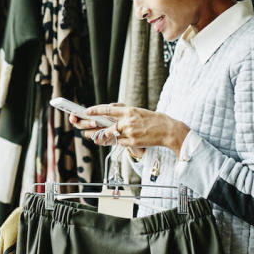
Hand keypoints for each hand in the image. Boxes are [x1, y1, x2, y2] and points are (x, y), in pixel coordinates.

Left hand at [70, 102, 190, 154]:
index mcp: (129, 111)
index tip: (86, 111)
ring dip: (104, 137)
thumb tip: (110, 112)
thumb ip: (124, 113)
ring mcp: (130, 133)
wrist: (168, 130)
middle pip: (105, 126)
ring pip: (111, 136)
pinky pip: (120, 143)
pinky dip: (120, 142)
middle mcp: (127, 121)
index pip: (108, 110)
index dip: (95, 111)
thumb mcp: (138, 111)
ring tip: (98, 137)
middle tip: (85, 129)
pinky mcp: (132, 142)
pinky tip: (124, 140)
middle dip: (94, 129)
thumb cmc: (154, 120)